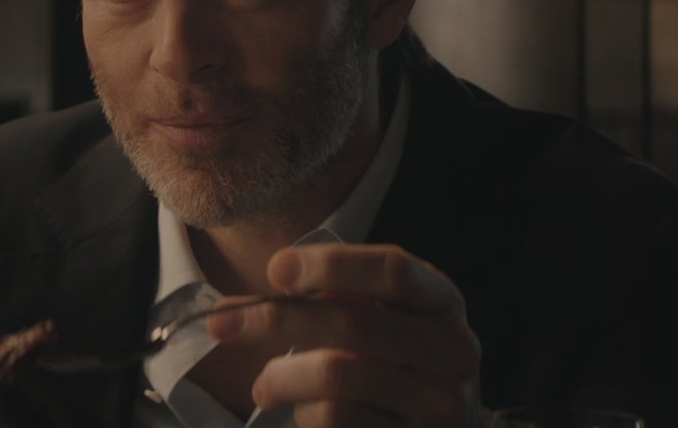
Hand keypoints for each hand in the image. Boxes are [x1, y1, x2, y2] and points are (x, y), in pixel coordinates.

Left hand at [204, 243, 490, 427]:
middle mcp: (453, 350)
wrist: (441, 427)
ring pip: (338, 377)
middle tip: (223, 323)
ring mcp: (440, 403)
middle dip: (277, 319)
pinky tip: (305, 412)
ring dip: (282, 377)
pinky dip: (306, 414)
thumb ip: (315, 303)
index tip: (275, 269)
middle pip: (354, 324)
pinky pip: (338, 419)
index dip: (331, 266)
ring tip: (263, 385)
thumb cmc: (392, 360)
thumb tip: (229, 311)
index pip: (392, 271)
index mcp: (442, 301)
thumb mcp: (373, 318)